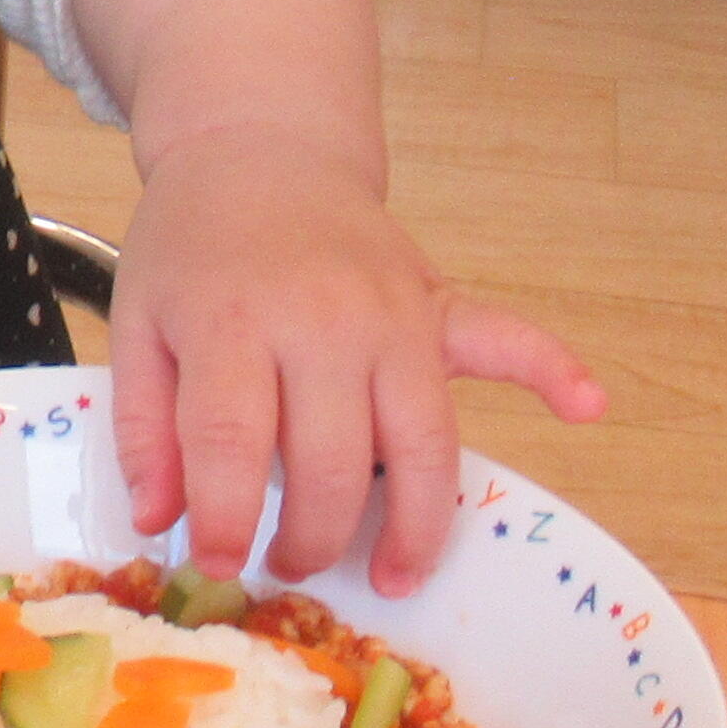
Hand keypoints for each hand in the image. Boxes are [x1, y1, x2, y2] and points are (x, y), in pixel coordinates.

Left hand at [103, 125, 603, 597]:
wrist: (258, 152)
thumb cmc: (194, 247)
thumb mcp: (139, 324)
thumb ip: (145, 427)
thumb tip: (158, 523)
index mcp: (234, 320)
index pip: (232, 444)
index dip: (224, 521)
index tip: (216, 566)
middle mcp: (324, 320)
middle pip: (333, 463)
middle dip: (310, 539)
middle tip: (285, 568)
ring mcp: (393, 312)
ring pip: (422, 441)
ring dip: (414, 524)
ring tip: (392, 575)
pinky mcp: (438, 303)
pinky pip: (508, 336)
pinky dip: (554, 369)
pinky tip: (587, 406)